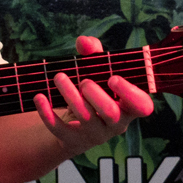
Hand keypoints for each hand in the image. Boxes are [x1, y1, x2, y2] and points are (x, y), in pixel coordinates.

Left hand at [32, 34, 153, 156]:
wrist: (73, 125)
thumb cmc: (92, 92)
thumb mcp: (96, 72)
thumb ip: (93, 54)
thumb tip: (85, 41)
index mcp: (128, 106)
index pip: (142, 107)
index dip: (130, 94)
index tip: (112, 78)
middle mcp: (115, 124)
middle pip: (110, 113)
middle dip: (95, 94)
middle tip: (83, 81)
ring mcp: (94, 135)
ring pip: (85, 118)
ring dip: (70, 95)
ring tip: (58, 77)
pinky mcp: (72, 140)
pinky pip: (60, 129)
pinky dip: (47, 113)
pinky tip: (39, 97)